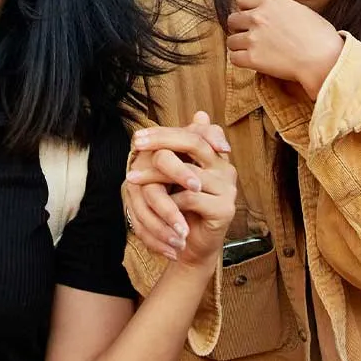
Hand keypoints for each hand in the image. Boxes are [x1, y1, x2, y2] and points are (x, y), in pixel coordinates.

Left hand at [123, 115, 234, 267]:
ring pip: (188, 173)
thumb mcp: (174, 177)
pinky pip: (191, 198)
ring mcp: (228, 188)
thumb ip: (178, 150)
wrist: (190, 247)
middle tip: (135, 146)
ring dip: (155, 176)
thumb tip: (196, 112)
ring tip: (132, 179)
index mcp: (215, 157)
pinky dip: (169, 201)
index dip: (167, 132)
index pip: (195, 132)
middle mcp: (226, 168)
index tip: (138, 136)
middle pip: (195, 143)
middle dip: (162, 141)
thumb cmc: (181, 209)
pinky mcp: (225, 209)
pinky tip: (153, 205)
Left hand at [225, 0, 342, 98]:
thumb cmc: (320, 36)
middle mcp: (258, 16)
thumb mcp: (300, 10)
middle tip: (253, 37)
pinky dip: (241, 61)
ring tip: (255, 51)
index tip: (253, 18)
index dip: (245, 9)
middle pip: (232, 19)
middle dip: (240, 28)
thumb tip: (270, 14)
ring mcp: (253, 37)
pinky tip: (253, 61)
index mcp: (271, 1)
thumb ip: (279, 9)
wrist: (324, 59)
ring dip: (240, 46)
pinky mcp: (252, 58)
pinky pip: (234, 58)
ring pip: (231, 40)